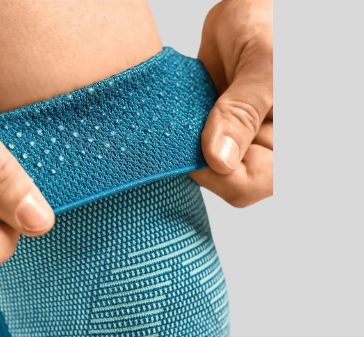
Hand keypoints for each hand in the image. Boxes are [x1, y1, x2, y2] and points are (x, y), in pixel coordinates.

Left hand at [191, 0, 272, 207]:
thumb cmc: (276, 24)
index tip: (198, 143)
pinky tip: (185, 109)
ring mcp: (238, 140)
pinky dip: (180, 129)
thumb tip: (219, 161)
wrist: (256, 5)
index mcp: (288, 146)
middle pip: (219, 180)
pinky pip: (190, 143)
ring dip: (186, 141)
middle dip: (198, 155)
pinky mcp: (217, 128)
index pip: (246, 186)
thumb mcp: (267, 67)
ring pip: (201, 163)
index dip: (216, 171)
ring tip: (192, 110)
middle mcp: (263, 149)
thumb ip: (241, 113)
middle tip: (192, 120)